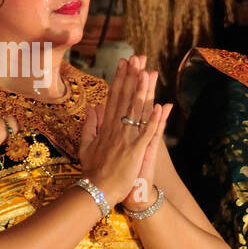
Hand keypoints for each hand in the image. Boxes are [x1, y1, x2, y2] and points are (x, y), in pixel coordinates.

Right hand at [78, 56, 162, 204]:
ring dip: (144, 91)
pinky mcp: (135, 151)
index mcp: (106, 126)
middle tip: (138, 58)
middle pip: (126, 98)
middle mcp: (116, 129)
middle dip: (132, 77)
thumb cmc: (94, 170)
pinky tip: (160, 106)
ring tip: (149, 73)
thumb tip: (95, 107)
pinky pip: (147, 133)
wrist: (98, 191)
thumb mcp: (87, 145)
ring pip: (136, 111)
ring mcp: (126, 139)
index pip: (114, 97)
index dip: (120, 79)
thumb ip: (91, 125)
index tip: (125, 63)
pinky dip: (154, 120)